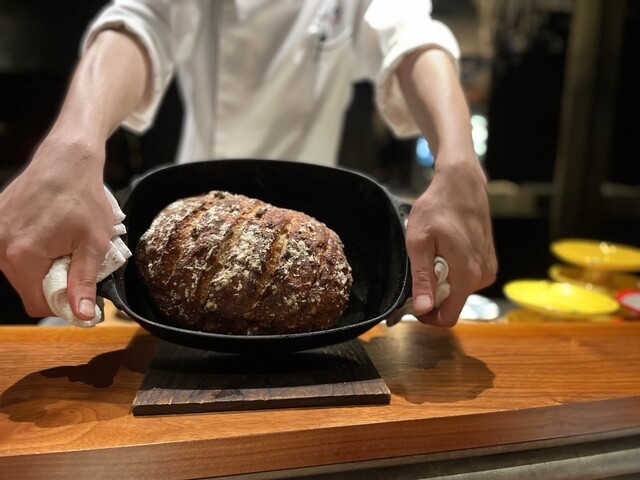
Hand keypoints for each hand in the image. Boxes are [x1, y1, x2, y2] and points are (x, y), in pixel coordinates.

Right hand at [0, 137, 112, 319]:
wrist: (67, 159)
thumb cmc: (83, 197)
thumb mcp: (94, 244)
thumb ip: (84, 282)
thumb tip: (83, 315)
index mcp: (22, 256)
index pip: (37, 304)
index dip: (62, 303)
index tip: (80, 289)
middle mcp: (0, 246)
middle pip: (26, 287)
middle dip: (52, 281)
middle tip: (73, 257)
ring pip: (18, 269)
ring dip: (41, 264)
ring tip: (62, 241)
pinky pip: (11, 249)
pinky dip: (31, 248)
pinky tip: (49, 231)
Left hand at [405, 156, 496, 326]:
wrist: (462, 184)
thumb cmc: (437, 208)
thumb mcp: (418, 243)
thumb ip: (422, 278)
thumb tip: (423, 309)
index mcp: (467, 275)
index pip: (448, 317)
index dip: (427, 316)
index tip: (412, 303)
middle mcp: (483, 276)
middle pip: (452, 304)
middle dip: (433, 294)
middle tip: (421, 266)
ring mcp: (489, 268)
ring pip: (459, 291)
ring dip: (443, 280)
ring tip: (434, 253)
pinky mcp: (489, 261)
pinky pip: (467, 278)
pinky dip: (453, 271)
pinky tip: (446, 249)